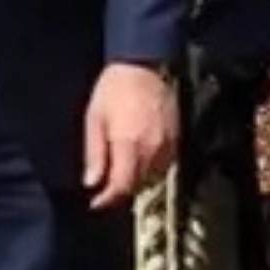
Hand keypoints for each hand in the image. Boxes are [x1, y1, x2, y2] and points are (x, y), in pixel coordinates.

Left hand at [81, 61, 179, 211]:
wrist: (144, 66)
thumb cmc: (113, 89)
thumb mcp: (95, 118)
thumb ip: (95, 153)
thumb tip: (92, 183)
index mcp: (129, 144)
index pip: (122, 186)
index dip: (108, 199)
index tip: (95, 203)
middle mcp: (152, 149)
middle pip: (137, 185)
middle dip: (120, 191)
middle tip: (104, 188)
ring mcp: (168, 145)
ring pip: (151, 178)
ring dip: (135, 181)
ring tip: (120, 173)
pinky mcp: (177, 140)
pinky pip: (163, 166)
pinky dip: (149, 169)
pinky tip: (137, 160)